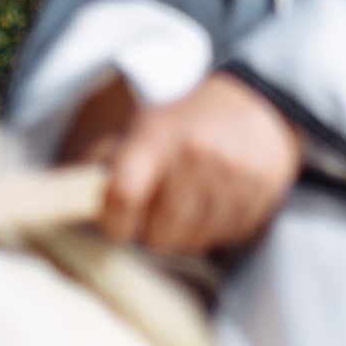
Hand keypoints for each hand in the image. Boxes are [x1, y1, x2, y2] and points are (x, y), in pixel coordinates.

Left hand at [59, 69, 302, 255]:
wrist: (259, 103)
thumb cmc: (189, 120)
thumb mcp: (146, 127)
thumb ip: (117, 166)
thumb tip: (84, 207)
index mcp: (156, 135)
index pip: (123, 196)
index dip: (114, 223)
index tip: (116, 228)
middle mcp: (195, 154)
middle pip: (159, 233)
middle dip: (150, 236)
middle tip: (153, 222)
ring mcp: (232, 175)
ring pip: (194, 243)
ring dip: (184, 237)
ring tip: (186, 211)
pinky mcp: (261, 191)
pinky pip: (227, 237)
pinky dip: (216, 232)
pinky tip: (214, 207)